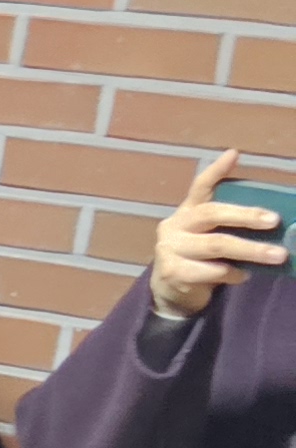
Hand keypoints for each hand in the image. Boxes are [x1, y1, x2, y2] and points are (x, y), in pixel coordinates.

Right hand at [152, 150, 278, 319]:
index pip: (200, 187)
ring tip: (278, 255)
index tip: (235, 154)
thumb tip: (273, 223)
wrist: (170, 293)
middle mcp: (174, 226)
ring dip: (251, 250)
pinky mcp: (172, 272)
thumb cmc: (200, 260)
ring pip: (216, 244)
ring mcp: (170, 248)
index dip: (216, 171)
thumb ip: (230, 228)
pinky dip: (232, 273)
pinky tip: (243, 275)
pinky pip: (211, 270)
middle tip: (274, 220)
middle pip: (211, 214)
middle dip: (246, 216)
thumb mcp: (211, 237)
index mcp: (186, 213)